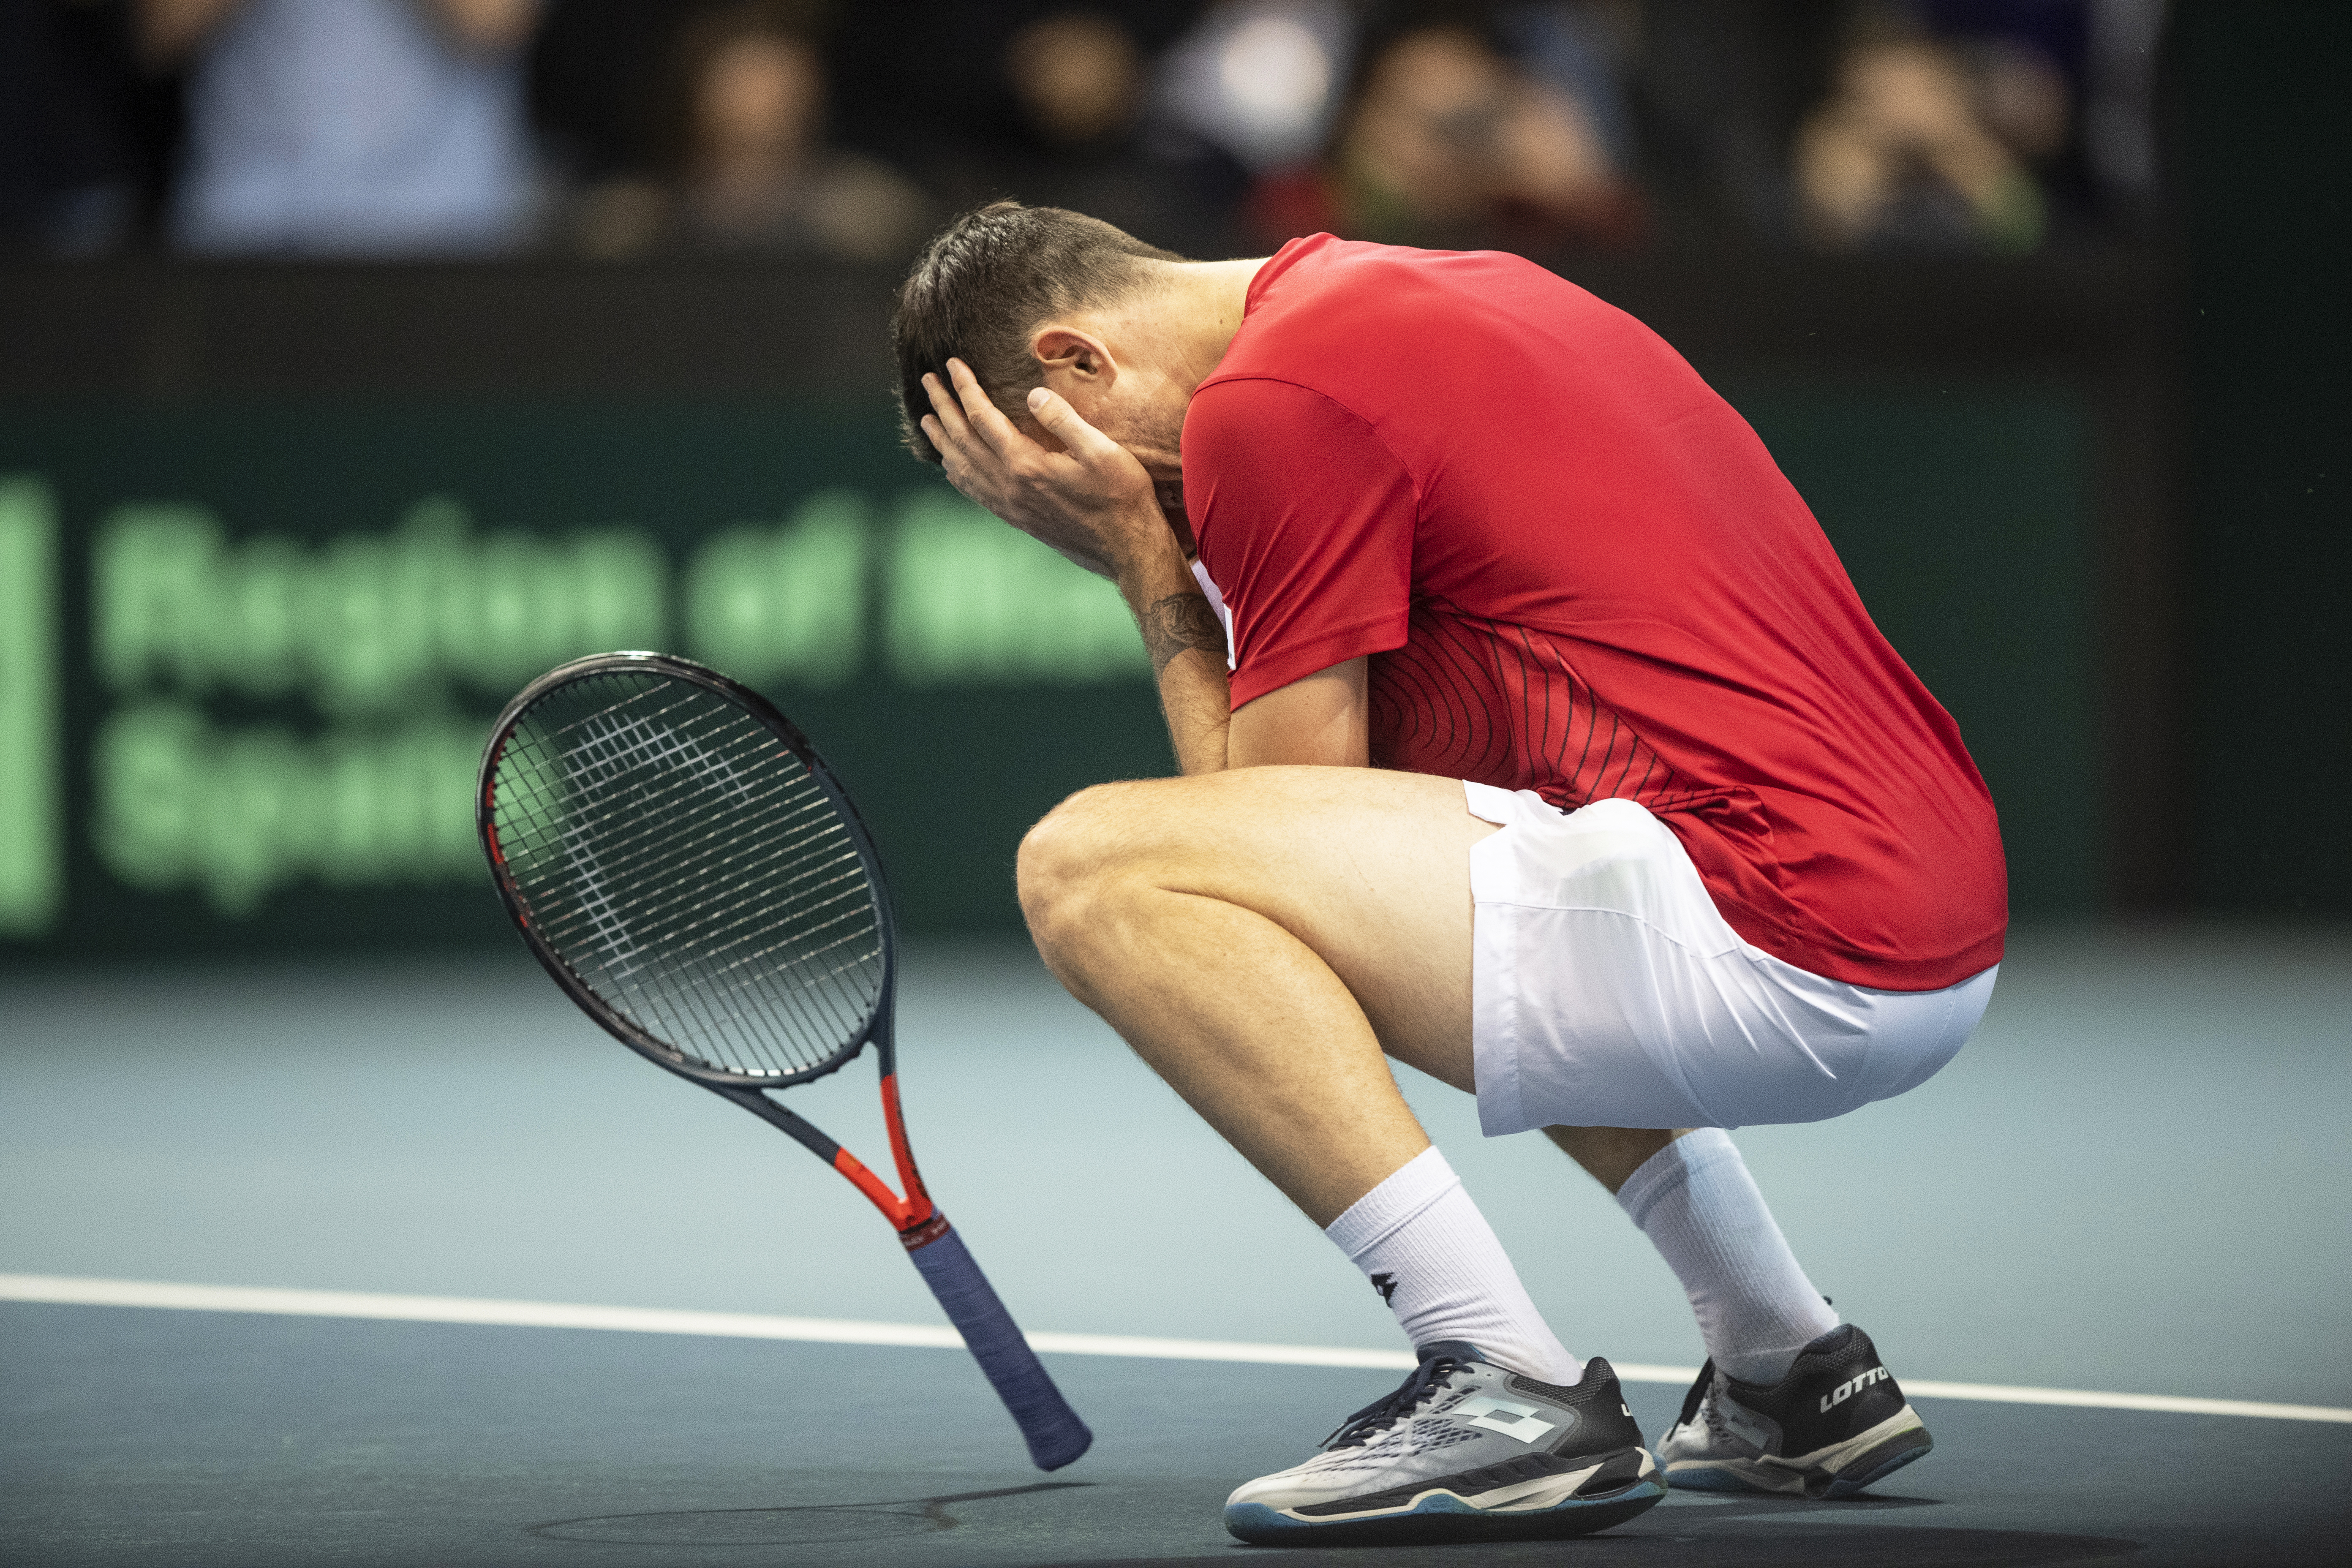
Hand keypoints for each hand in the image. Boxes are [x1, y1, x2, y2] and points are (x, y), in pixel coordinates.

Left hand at [920, 360, 1170, 581]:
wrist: (1127, 549)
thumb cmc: (1121, 497)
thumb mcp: (1101, 452)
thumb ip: (1064, 420)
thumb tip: (1033, 394)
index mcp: (1026, 465)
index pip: (983, 418)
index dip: (965, 388)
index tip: (951, 363)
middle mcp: (1009, 487)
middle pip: (963, 441)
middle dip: (943, 407)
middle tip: (927, 381)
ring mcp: (1010, 505)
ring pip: (962, 468)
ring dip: (942, 441)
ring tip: (927, 421)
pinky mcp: (1016, 518)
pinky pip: (974, 491)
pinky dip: (956, 472)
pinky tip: (952, 466)